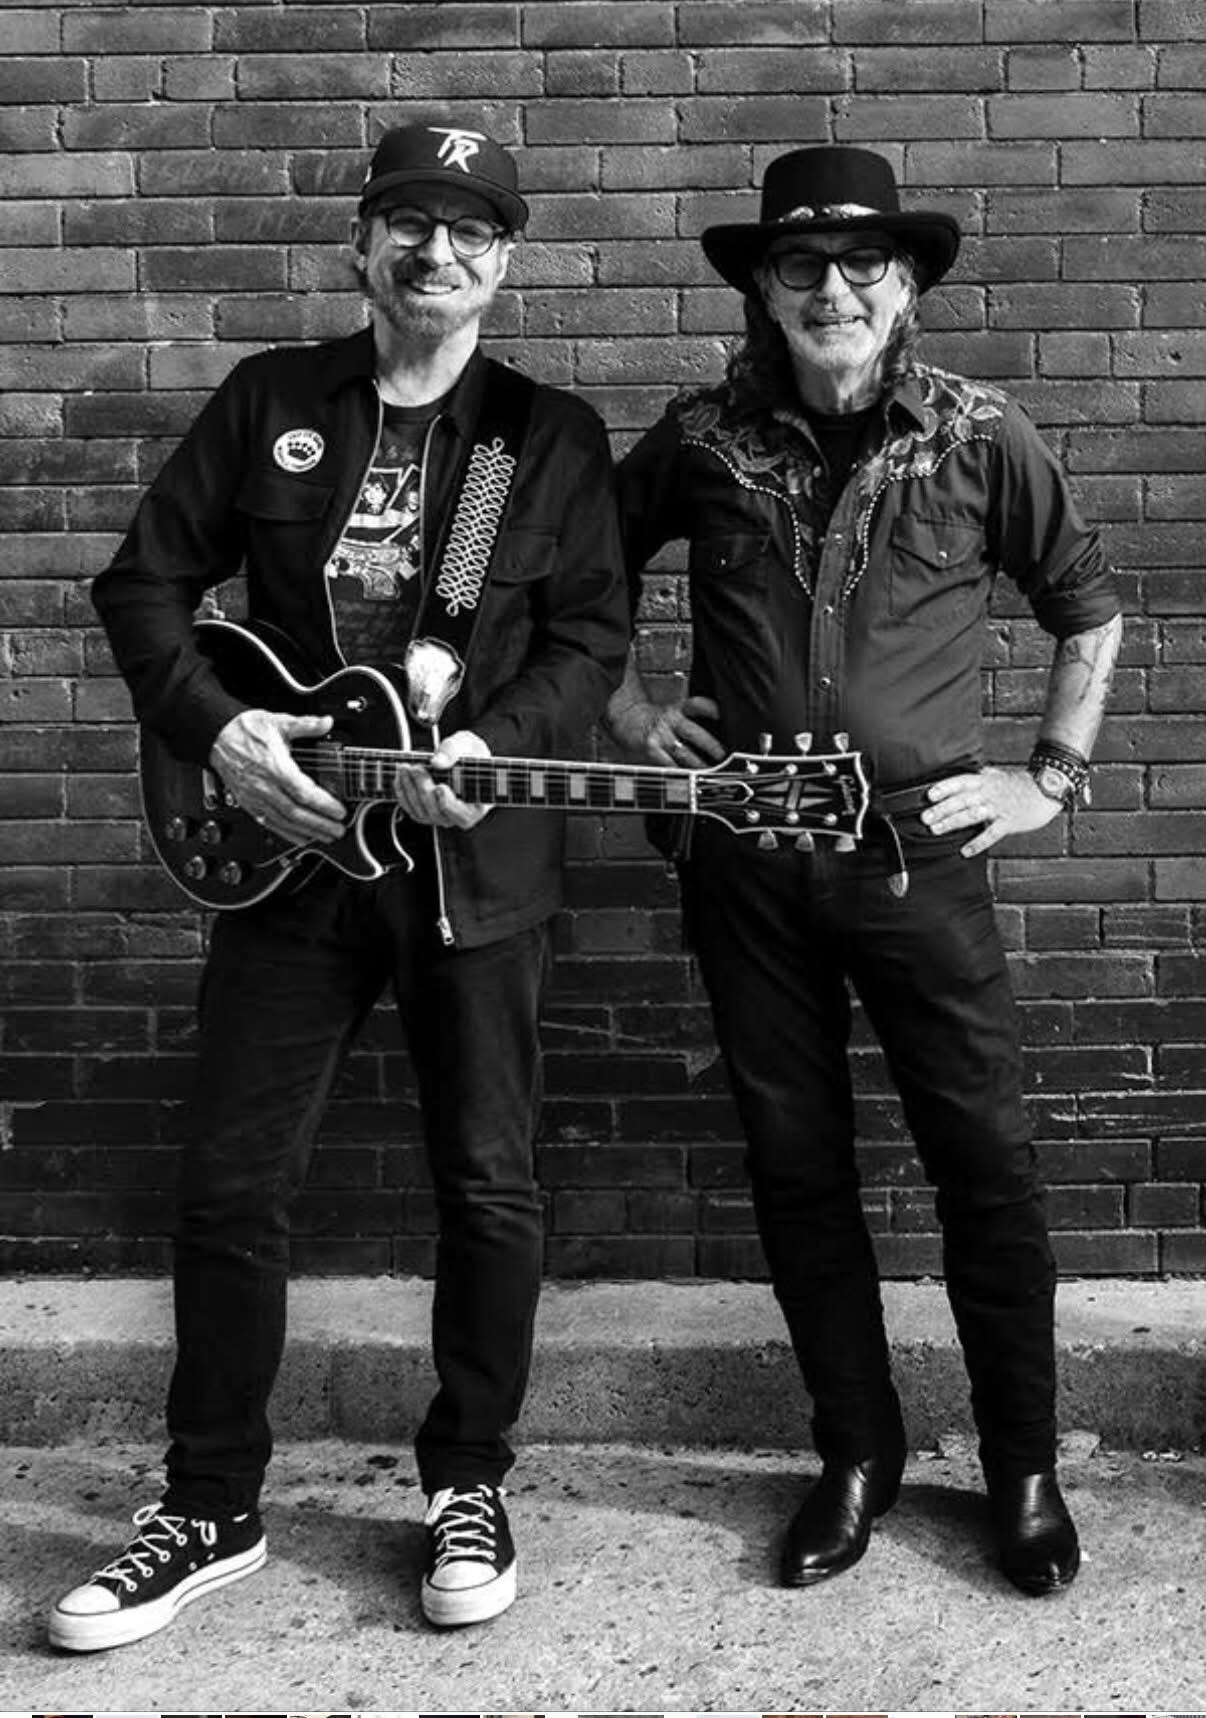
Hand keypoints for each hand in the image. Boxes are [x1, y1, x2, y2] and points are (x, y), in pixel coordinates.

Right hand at [210, 710, 345, 844]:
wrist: (217, 736)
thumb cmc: (245, 730)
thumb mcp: (278, 722)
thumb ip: (305, 724)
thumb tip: (326, 722)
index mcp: (274, 767)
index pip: (303, 792)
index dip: (323, 805)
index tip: (339, 811)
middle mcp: (264, 786)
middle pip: (296, 812)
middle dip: (320, 824)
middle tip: (338, 830)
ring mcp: (254, 797)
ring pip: (283, 821)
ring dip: (307, 831)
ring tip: (325, 836)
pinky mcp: (248, 803)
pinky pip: (268, 822)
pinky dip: (286, 833)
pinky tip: (301, 837)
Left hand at [394, 729, 491, 829]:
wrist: (459, 756)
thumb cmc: (468, 752)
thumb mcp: (467, 744)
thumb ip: (454, 751)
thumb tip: (436, 762)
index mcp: (476, 806)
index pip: (463, 815)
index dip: (449, 804)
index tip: (440, 787)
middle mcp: (457, 816)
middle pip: (437, 813)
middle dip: (424, 789)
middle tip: (417, 768)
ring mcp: (439, 816)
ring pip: (420, 811)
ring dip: (409, 789)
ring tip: (405, 767)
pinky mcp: (423, 812)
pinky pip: (410, 807)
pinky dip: (402, 791)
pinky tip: (401, 775)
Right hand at [606, 693, 725, 767]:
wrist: (623, 719)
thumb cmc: (652, 714)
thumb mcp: (670, 705)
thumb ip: (688, 707)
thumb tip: (712, 705)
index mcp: (676, 708)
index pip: (697, 705)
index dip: (710, 709)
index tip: (722, 715)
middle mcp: (669, 721)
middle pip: (693, 732)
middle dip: (709, 744)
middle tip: (722, 753)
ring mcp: (660, 736)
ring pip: (683, 752)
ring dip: (698, 763)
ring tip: (710, 771)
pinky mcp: (651, 749)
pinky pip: (668, 763)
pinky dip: (679, 772)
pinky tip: (689, 778)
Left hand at [921, 765, 1062, 857]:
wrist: (1049, 789)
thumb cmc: (1022, 784)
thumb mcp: (998, 775)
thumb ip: (980, 778)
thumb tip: (961, 779)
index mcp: (985, 780)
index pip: (961, 782)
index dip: (945, 787)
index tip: (929, 795)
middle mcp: (990, 793)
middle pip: (962, 800)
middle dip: (942, 809)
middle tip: (925, 817)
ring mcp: (999, 808)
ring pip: (972, 815)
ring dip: (953, 822)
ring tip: (937, 830)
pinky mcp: (1009, 822)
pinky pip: (991, 834)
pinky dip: (978, 843)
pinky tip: (965, 851)